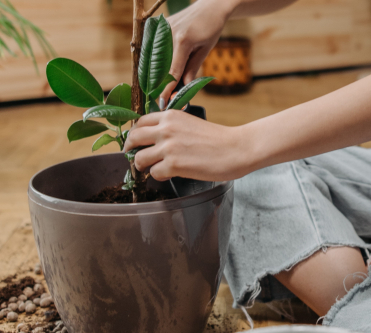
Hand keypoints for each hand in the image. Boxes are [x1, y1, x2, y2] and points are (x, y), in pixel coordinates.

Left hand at [123, 110, 254, 181]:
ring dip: (144, 166)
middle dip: (130, 150)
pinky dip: (159, 176)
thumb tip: (158, 141)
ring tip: (153, 169)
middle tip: (134, 158)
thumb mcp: (191, 123)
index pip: (140, 122)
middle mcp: (166, 129)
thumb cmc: (219, 139)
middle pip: (134, 138)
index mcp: (171, 116)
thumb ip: (173, 128)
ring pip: (140, 159)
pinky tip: (169, 175)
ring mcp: (168, 147)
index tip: (136, 143)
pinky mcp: (173, 164)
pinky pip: (154, 173)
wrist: (236, 148)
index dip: (135, 134)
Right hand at [160, 0, 237, 102]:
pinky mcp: (159, 25)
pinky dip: (155, 60)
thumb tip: (184, 87)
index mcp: (183, 41)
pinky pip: (153, 47)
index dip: (167, 89)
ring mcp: (161, 28)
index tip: (162, 102)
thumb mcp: (205, 50)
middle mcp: (168, 33)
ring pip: (154, 57)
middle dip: (159, 83)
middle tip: (159, 98)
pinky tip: (155, 70)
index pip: (173, 71)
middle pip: (160, 65)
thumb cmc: (211, 28)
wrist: (210, 7)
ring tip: (156, 87)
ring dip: (155, 72)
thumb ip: (192, 68)